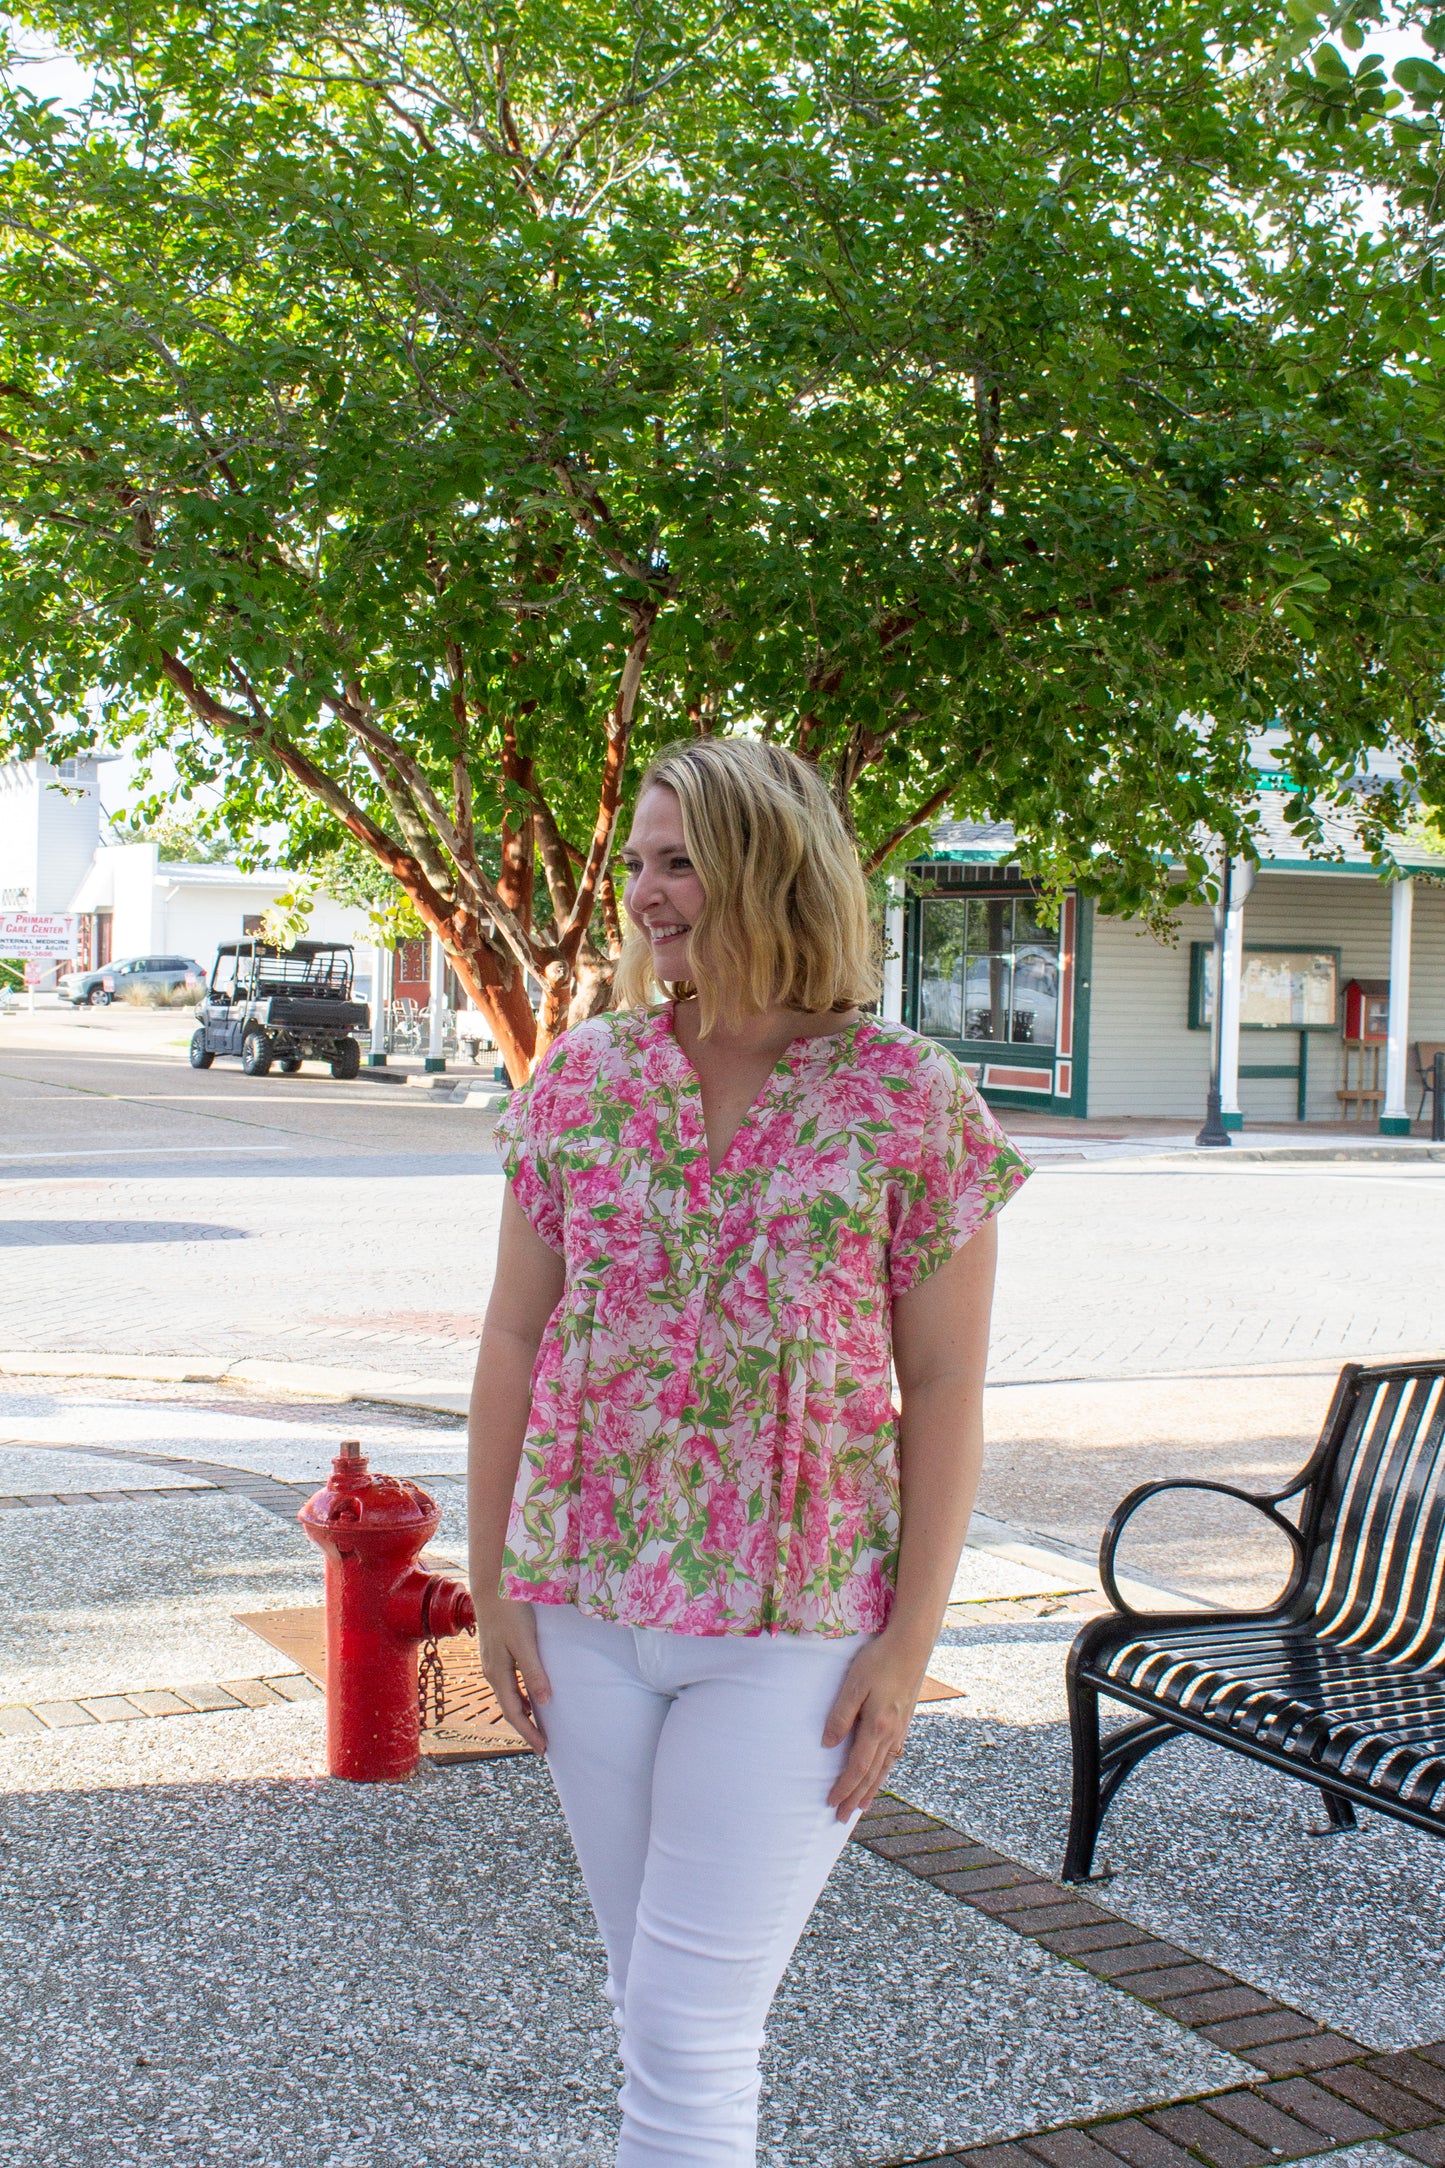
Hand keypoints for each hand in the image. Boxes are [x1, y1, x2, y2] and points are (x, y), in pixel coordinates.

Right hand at [476, 1598, 551, 1752]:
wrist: (491, 1586)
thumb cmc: (510, 1611)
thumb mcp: (524, 1642)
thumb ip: (533, 1671)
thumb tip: (544, 1702)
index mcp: (498, 1673)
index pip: (514, 1712)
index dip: (529, 1732)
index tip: (543, 1749)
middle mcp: (492, 1672)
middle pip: (509, 1707)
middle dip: (526, 1727)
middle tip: (543, 1743)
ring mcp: (492, 1662)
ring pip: (507, 1696)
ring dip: (522, 1712)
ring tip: (537, 1725)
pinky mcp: (495, 1651)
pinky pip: (507, 1683)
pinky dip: (519, 1695)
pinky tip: (528, 1695)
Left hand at [822, 1632, 930, 1819]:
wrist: (911, 1645)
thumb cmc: (878, 1661)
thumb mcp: (853, 1685)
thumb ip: (840, 1715)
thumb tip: (828, 1745)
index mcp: (877, 1727)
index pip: (858, 1768)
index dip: (844, 1787)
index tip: (830, 1802)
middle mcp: (892, 1734)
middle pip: (871, 1775)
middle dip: (855, 1798)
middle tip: (841, 1818)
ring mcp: (901, 1729)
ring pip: (884, 1769)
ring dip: (870, 1790)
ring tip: (860, 1807)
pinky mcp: (905, 1721)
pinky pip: (892, 1757)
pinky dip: (883, 1773)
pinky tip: (879, 1776)